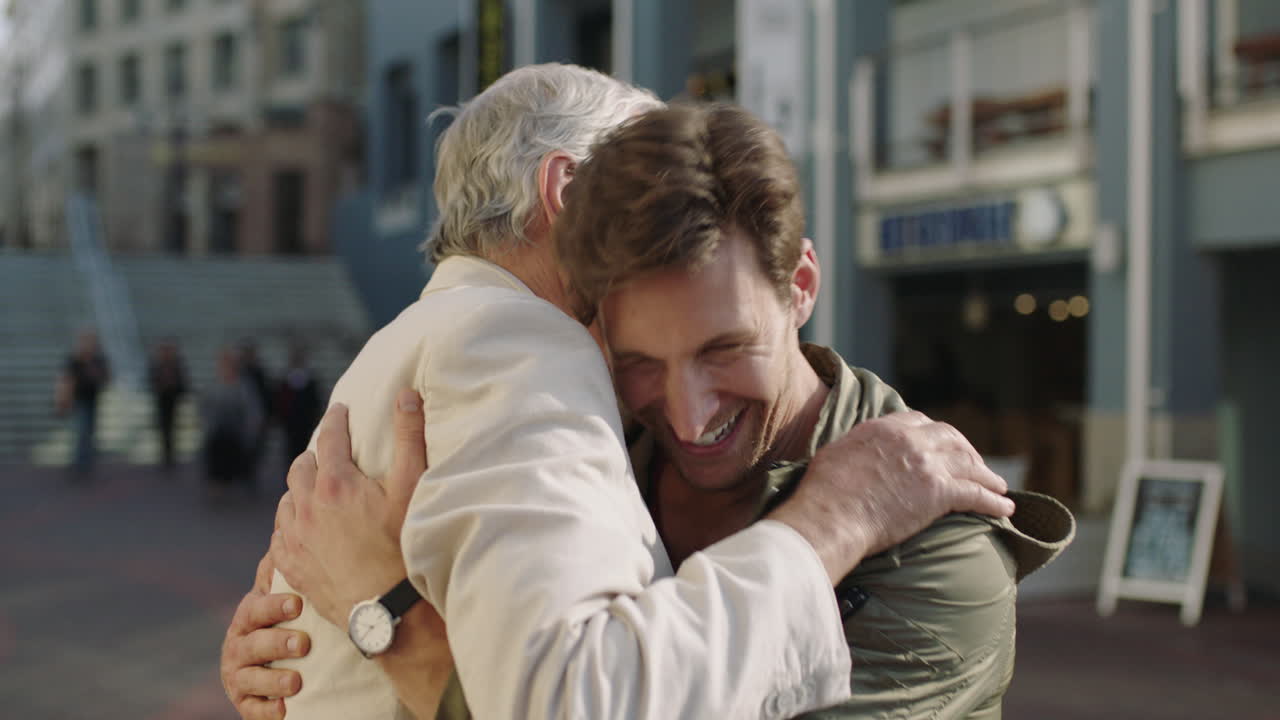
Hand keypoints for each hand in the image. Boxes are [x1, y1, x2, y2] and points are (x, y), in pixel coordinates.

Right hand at [221, 554, 310, 719]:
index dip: (274, 606)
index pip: (257, 608)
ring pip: (251, 679)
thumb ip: (283, 571)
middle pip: (253, 644)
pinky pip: (252, 710)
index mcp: (249, 616)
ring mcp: (240, 676)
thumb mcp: (284, 600)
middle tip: (304, 644)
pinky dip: (266, 710)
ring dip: (273, 680)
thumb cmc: (285, 623)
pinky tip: (284, 709)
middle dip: (277, 643)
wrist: (278, 669)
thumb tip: (287, 526)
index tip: (298, 605)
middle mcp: (239, 645)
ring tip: (296, 681)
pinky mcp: (245, 704)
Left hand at [271, 389, 428, 627]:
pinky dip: (289, 522)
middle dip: (314, 455)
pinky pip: (279, 534)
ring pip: (286, 500)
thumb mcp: (412, 487)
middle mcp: (306, 505)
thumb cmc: (403, 547)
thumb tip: (406, 394)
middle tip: (328, 453)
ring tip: (314, 490)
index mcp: (335, 482)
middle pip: (300, 466)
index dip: (336, 419)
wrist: (384, 608)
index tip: (341, 410)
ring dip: (299, 489)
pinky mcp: (290, 564)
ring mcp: (294, 537)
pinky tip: (301, 526)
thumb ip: (408, 436)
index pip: (330, 437)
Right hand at [769, 410, 1014, 583]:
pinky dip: (994, 501)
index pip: (919, 421)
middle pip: (951, 437)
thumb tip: (857, 456)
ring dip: (987, 475)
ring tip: (998, 487)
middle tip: (976, 466)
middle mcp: (909, 439)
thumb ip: (856, 448)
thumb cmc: (823, 493)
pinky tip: (1005, 509)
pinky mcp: (939, 492)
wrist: (831, 516)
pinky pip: (976, 494)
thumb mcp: (835, 454)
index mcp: (883, 428)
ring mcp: (927, 464)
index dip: (936, 434)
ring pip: (969, 464)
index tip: (943, 445)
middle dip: (967, 451)